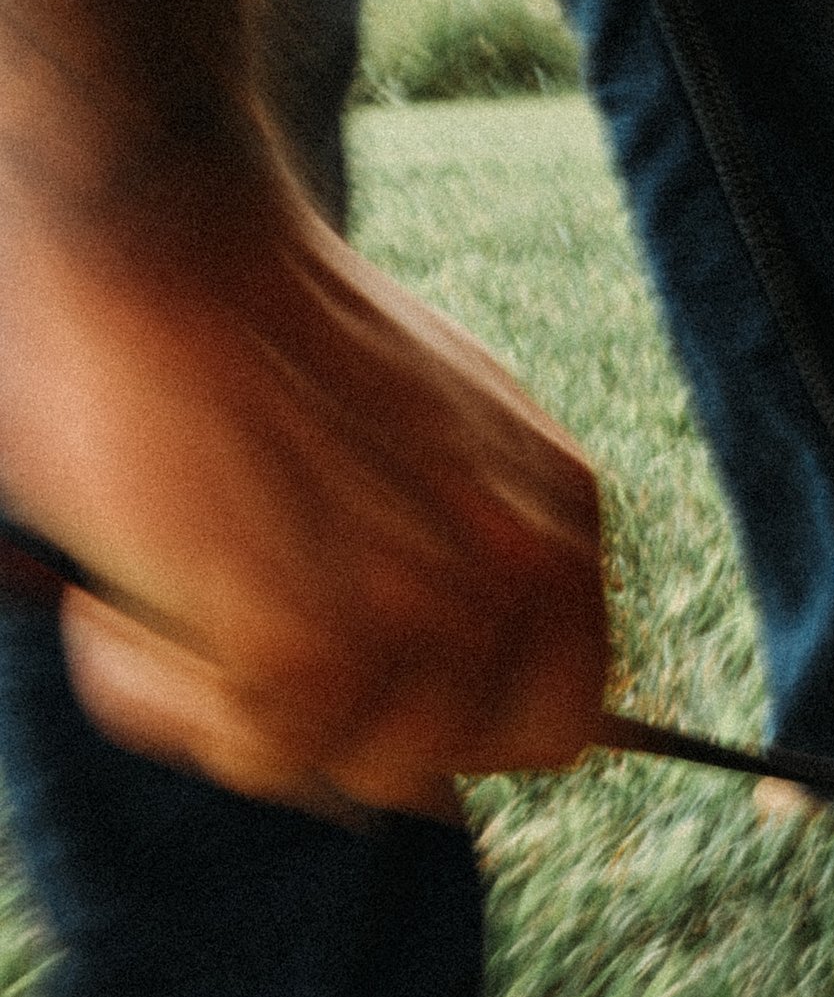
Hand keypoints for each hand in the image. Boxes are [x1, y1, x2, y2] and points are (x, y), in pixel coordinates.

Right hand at [0, 158, 607, 817]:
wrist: (159, 224)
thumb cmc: (252, 326)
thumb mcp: (422, 441)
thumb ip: (452, 565)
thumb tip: (429, 756)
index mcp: (559, 512)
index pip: (560, 718)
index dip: (448, 722)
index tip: (347, 682)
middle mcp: (523, 570)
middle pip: (449, 763)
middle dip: (332, 727)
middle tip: (229, 641)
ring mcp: (427, 615)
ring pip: (342, 772)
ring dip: (225, 708)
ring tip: (155, 594)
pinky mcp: (312, 648)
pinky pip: (246, 753)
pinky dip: (152, 693)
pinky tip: (109, 605)